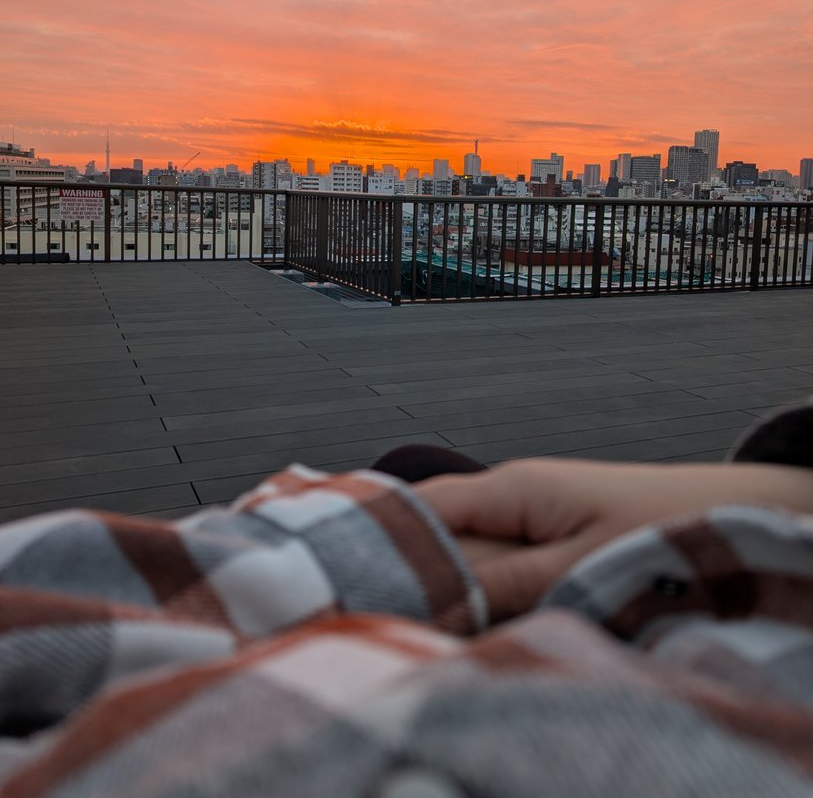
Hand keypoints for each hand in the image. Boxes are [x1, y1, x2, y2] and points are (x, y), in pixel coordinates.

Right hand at [418, 458, 812, 622]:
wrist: (734, 518)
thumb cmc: (670, 530)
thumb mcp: (585, 565)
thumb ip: (505, 582)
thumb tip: (430, 599)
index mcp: (513, 488)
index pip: (420, 509)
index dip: (380, 544)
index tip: (350, 590)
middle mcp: (512, 502)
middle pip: (439, 544)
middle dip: (421, 584)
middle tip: (405, 624)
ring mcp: (529, 527)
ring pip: (469, 566)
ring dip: (460, 599)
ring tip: (447, 629)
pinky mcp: (548, 551)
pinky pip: (500, 577)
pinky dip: (491, 603)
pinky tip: (491, 626)